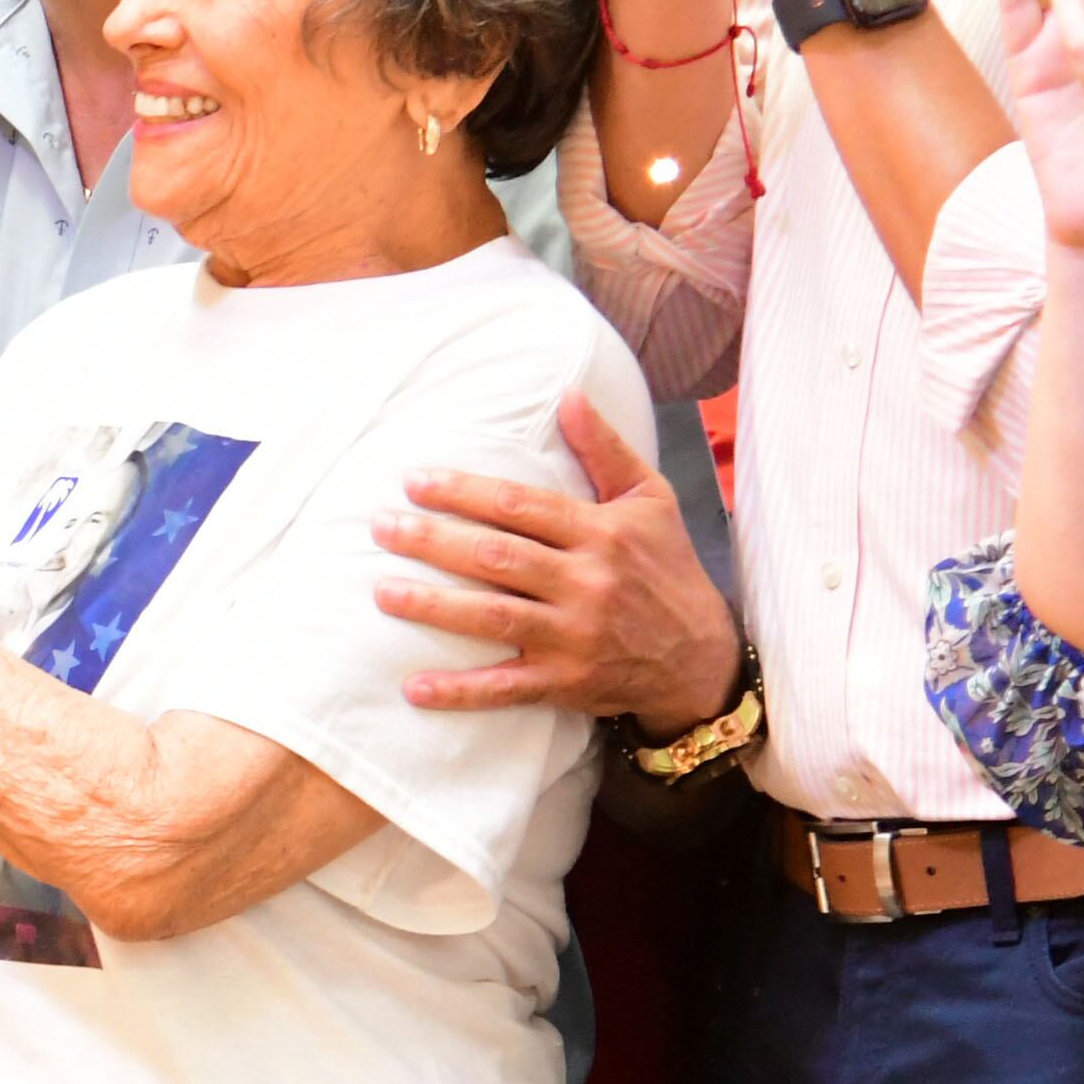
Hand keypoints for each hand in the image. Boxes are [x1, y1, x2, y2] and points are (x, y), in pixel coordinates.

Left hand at [372, 391, 740, 736]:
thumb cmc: (668, 568)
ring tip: (382, 592)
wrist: (703, 659)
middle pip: (498, 558)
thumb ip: (605, 448)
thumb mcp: (650, 499)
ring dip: (434, 606)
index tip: (414, 481)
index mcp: (601, 534)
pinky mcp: (567, 683)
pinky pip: (506, 688)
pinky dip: (460, 690)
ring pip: (493, 618)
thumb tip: (570, 392)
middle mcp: (586, 584)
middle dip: (435, 541)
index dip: (464, 493)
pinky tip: (414, 688)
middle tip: (381, 527)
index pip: (521, 507)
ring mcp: (575, 637)